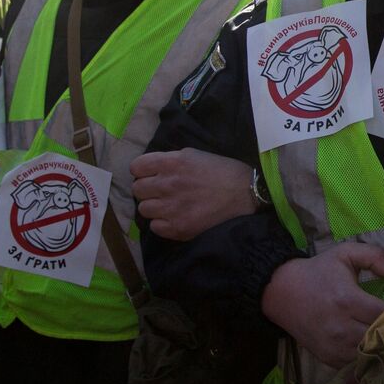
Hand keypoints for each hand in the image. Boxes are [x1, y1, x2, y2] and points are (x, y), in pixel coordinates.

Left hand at [131, 148, 256, 240]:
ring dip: (155, 207)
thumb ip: (171, 161)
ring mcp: (171, 208)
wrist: (247, 194)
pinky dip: (163, 223)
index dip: (143, 171)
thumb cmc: (223, 171)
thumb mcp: (195, 155)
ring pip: (143, 209)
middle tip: (162, 192)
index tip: (152, 175)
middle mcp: (168, 184)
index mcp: (172, 162)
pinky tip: (176, 218)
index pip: (136, 167)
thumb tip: (152, 170)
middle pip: (137, 189)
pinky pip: (155, 227)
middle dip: (148, 190)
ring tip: (170, 206)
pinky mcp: (178, 227)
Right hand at [261, 242, 383, 368]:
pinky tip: (374, 349)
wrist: (281, 293)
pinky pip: (356, 366)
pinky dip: (368, 360)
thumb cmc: (318, 272)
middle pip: (381, 339)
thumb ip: (374, 256)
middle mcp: (341, 328)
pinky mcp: (327, 358)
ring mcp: (333, 347)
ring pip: (370, 357)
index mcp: (348, 300)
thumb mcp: (345, 254)